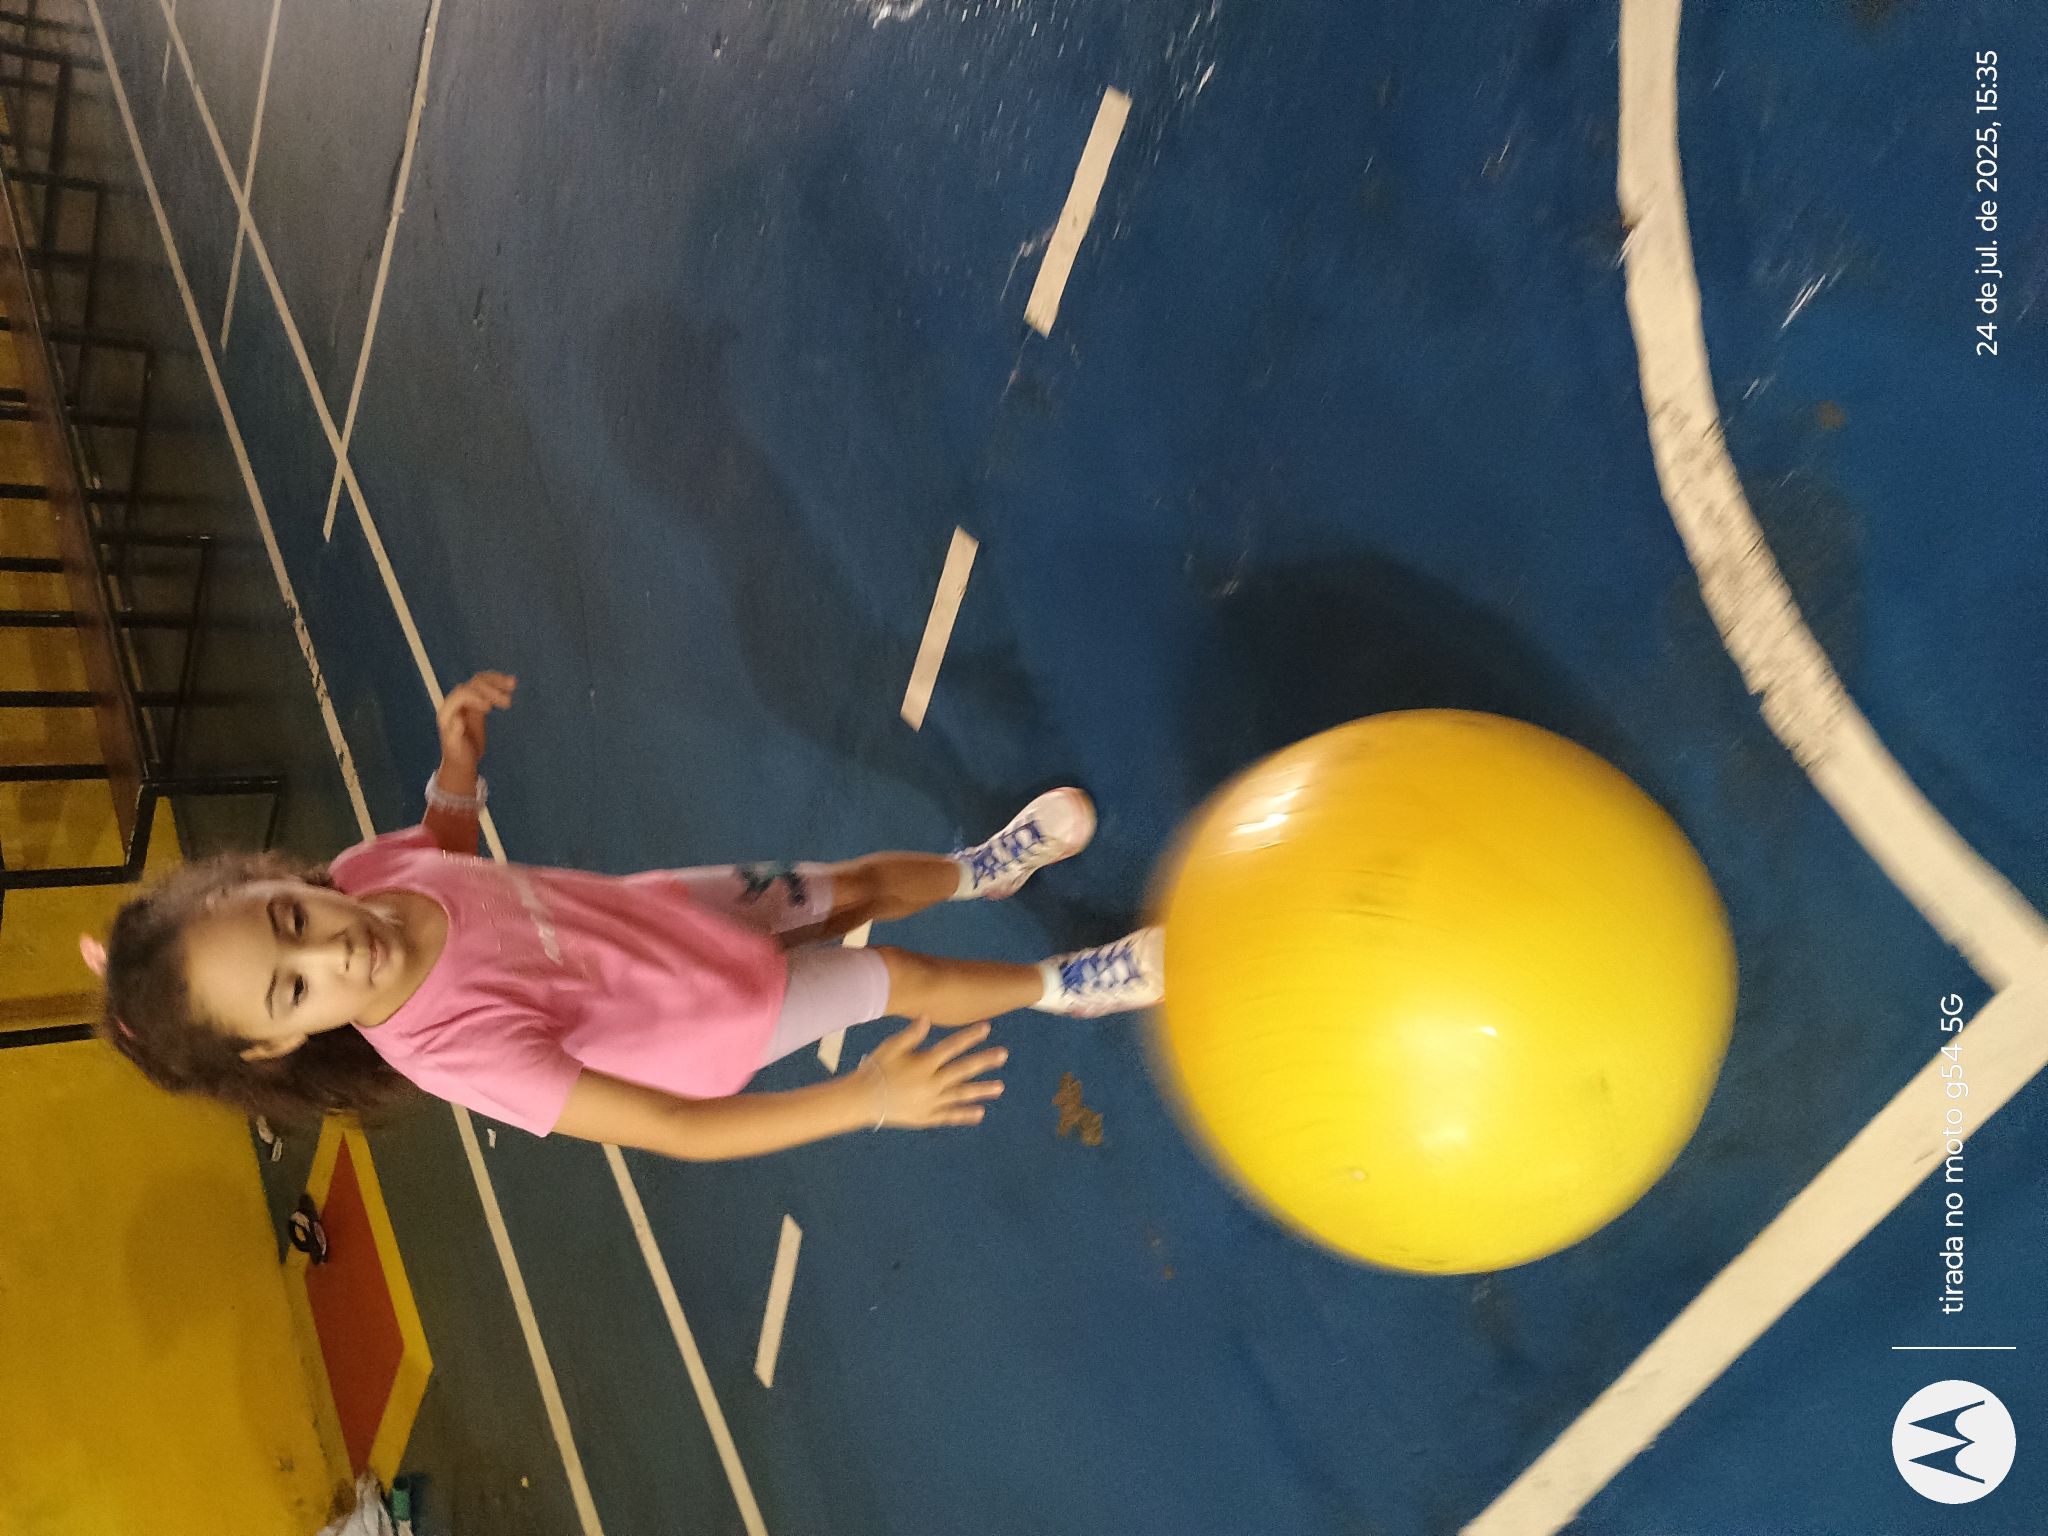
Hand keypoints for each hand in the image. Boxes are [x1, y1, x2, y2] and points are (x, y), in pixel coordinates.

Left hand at [436, 671, 514, 774]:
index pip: (462, 694)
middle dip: (491, 689)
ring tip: (512, 685)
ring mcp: (467, 701)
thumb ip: (454, 735)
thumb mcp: (455, 749)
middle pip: (474, 684)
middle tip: (508, 703)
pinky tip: (511, 686)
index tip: (489, 708)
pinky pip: (487, 687)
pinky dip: (499, 684)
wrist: (462, 759)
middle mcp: (456, 702)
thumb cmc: (458, 755)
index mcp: (448, 711)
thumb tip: (458, 719)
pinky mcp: (477, 703)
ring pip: (481, 681)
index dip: (475, 696)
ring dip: (497, 681)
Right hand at [862, 1019, 1006, 1128]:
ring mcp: (930, 1102)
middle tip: (1003, 1055)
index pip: (952, 1047)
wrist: (862, 1101)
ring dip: (981, 1090)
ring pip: (961, 1095)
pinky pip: (949, 1116)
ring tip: (1000, 1087)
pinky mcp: (926, 1117)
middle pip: (963, 1070)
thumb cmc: (876, 1069)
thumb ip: (911, 1034)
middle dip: (984, 1061)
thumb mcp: (891, 1047)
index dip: (970, 1036)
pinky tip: (980, 1112)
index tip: (987, 1027)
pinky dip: (964, 1114)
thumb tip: (927, 1016)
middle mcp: (931, 1083)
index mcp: (924, 1063)